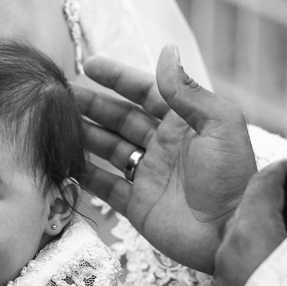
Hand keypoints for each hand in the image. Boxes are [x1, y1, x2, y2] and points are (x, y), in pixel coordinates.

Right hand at [74, 45, 255, 272]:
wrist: (231, 235)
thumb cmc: (231, 177)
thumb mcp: (219, 124)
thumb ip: (187, 90)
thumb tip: (166, 51)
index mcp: (184, 122)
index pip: (145, 92)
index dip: (118, 78)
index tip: (89, 65)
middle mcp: (164, 145)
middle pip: (121, 117)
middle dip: (92, 104)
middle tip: (61, 94)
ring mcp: (149, 175)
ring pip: (109, 148)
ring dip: (84, 133)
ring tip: (55, 122)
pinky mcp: (138, 205)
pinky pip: (105, 185)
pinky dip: (85, 174)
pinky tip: (64, 161)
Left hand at [214, 159, 286, 285]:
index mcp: (251, 233)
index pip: (262, 185)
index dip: (282, 171)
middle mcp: (230, 251)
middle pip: (249, 210)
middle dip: (274, 200)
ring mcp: (224, 280)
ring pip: (242, 240)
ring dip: (266, 231)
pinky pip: (241, 267)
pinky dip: (260, 258)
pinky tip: (283, 269)